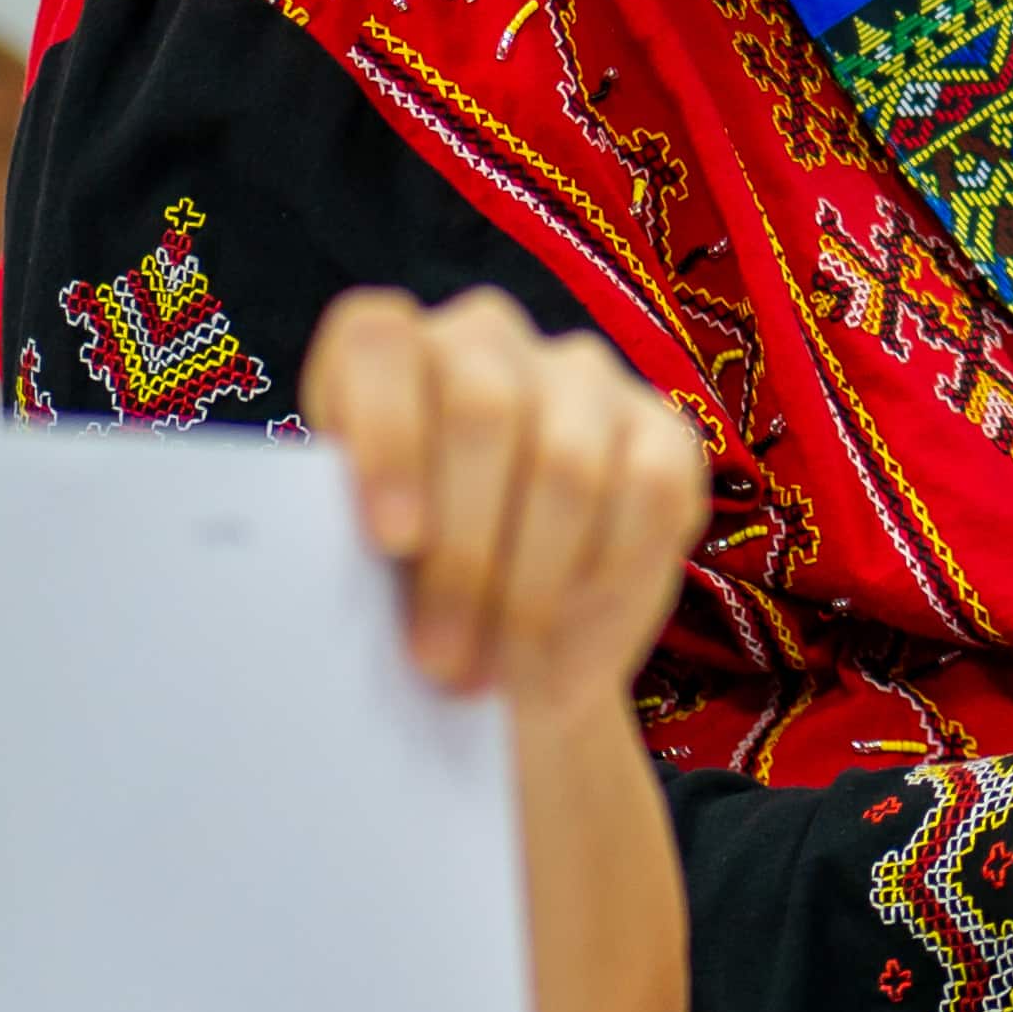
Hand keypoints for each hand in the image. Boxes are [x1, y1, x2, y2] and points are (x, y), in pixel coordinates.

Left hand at [300, 287, 705, 707]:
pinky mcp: (666, 431)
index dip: (385, 430)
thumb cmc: (407, 596)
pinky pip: (645, 495)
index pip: (376, 339)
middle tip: (439, 660)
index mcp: (388, 355)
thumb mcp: (360, 571)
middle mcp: (486, 340)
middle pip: (483, 409)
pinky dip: (603, 579)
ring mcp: (584, 378)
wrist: (510, 652)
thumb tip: (347, 586)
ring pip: (566, 463)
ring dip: (527, 587)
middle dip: (463, 553)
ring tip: (491, 672)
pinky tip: (564, 630)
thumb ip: (353, 550)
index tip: (392, 541)